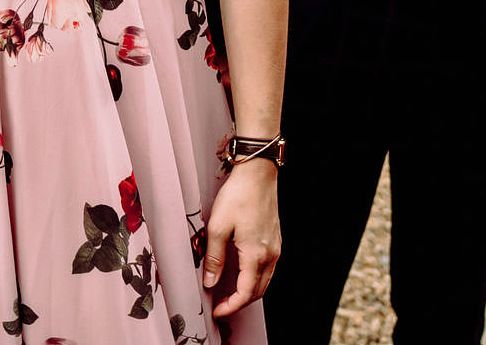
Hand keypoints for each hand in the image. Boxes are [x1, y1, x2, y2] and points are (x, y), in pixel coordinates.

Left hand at [202, 160, 280, 316]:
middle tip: (220, 304)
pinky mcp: (275, 240)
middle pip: (257, 292)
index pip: (246, 293)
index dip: (231, 307)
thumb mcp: (217, 227)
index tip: (217, 311)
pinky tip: (240, 273)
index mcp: (256, 254)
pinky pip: (267, 269)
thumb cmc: (238, 195)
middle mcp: (270, 255)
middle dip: (239, 302)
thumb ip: (214, 258)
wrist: (258, 174)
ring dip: (248, 291)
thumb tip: (210, 281)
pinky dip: (255, 278)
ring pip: (264, 281)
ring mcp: (275, 248)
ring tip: (228, 291)